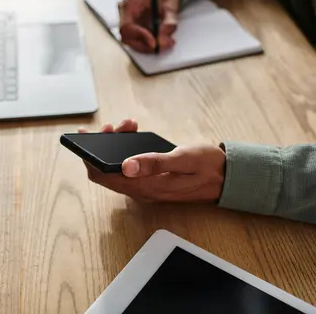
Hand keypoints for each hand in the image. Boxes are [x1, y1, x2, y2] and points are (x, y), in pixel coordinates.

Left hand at [79, 120, 225, 202]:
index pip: (102, 176)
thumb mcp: (183, 159)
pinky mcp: (151, 181)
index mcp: (145, 187)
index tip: (86, 135)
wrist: (229, 178)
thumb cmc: (208, 166)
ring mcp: (145, 187)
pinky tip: (135, 133)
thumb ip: (155, 163)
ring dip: (115, 145)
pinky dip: (126, 149)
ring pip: (116, 167)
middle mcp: (141, 190)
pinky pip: (128, 167)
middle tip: (113, 126)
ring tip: (128, 125)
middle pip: (105, 171)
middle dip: (102, 146)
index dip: (88, 157)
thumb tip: (125, 166)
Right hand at [118, 0, 179, 52]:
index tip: (154, 43)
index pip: (126, 26)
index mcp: (129, 4)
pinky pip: (137, 40)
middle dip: (144, 46)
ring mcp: (127, 22)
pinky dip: (149, 44)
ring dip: (148, 47)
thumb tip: (163, 40)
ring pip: (132, 42)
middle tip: (163, 47)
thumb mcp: (171, 5)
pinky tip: (162, 41)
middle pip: (127, 37)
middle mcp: (124, 14)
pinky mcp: (133, 28)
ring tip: (167, 43)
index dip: (140, 37)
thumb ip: (168, 22)